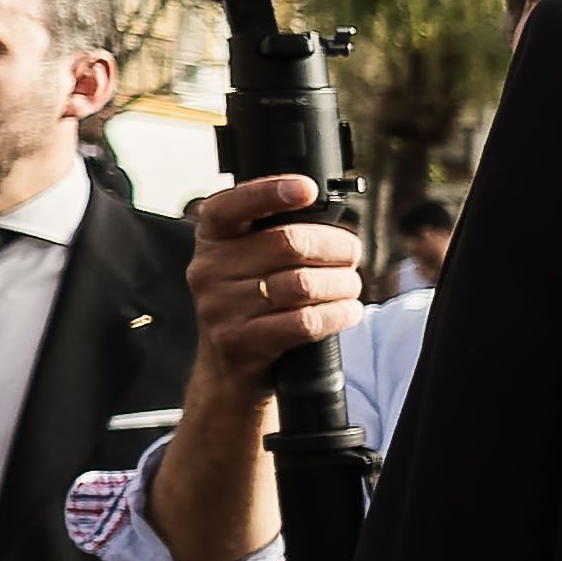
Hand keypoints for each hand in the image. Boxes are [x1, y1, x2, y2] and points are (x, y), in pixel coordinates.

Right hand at [184, 178, 367, 403]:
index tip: (307, 189)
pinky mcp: (239, 343)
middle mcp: (208, 270)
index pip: (232, 205)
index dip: (270, 191)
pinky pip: (304, 322)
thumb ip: (275, 236)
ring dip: (342, 284)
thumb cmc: (252, 305)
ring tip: (351, 287)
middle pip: (288, 243)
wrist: (228, 371)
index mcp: (212, 239)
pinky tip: (348, 311)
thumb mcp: (248, 264)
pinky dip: (338, 314)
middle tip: (353, 255)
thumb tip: (333, 220)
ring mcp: (220, 308)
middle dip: (336, 248)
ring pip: (302, 284)